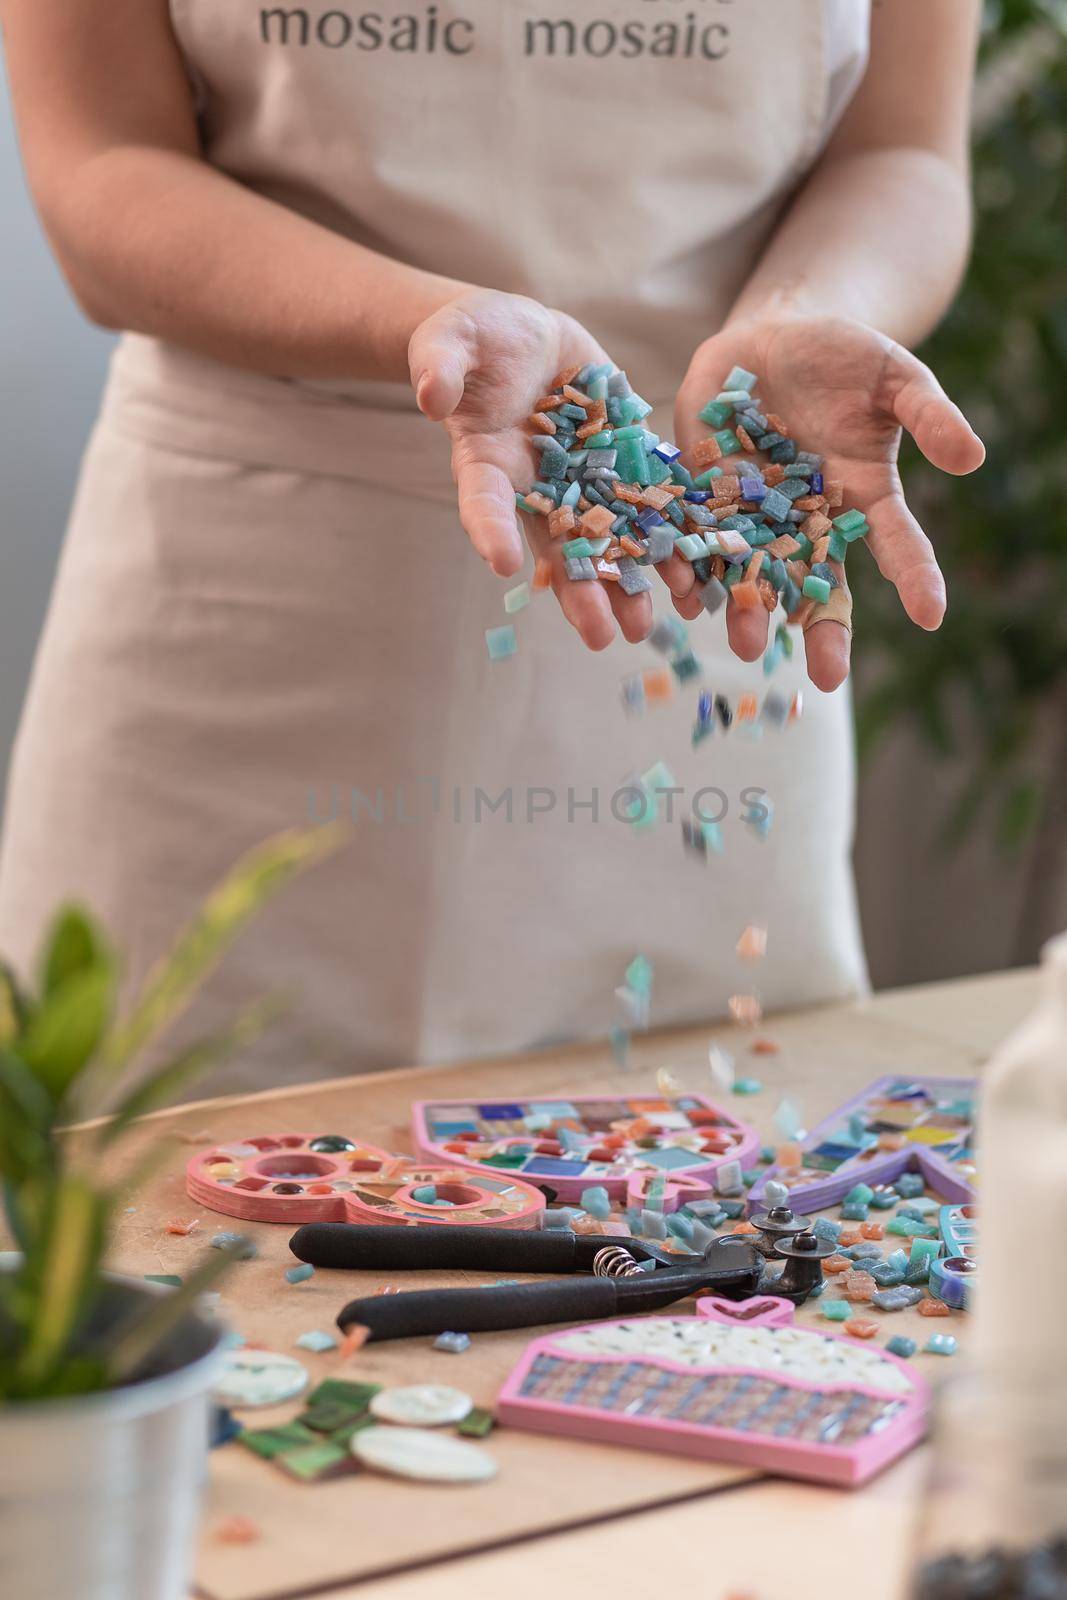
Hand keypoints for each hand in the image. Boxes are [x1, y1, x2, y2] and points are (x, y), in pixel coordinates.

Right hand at [409, 289, 651, 650]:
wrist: (526, 337)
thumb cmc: (476, 338)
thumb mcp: (451, 338)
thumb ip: (439, 364)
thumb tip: (430, 396)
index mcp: (488, 462)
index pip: (484, 501)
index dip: (489, 530)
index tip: (501, 565)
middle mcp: (537, 486)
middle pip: (556, 545)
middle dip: (580, 591)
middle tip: (601, 636)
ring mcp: (583, 480)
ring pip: (605, 539)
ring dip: (627, 582)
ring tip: (648, 626)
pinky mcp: (623, 462)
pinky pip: (647, 505)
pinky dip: (666, 538)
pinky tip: (691, 576)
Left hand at [672, 315, 985, 689]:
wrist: (773, 340)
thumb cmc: (845, 359)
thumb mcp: (895, 377)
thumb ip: (929, 415)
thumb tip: (974, 458)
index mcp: (863, 497)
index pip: (897, 544)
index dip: (916, 578)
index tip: (932, 615)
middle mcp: (810, 520)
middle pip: (821, 584)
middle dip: (823, 631)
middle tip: (828, 676)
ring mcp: (757, 514)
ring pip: (754, 574)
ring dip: (749, 611)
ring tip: (745, 643)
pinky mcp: (707, 497)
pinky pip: (699, 541)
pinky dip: (690, 569)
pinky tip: (685, 599)